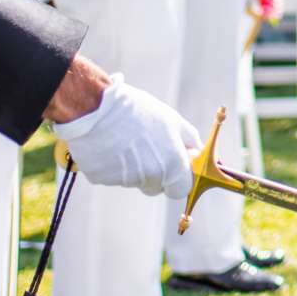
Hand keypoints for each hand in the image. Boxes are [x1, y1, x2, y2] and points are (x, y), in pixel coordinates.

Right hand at [52, 75, 200, 195]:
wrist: (97, 106)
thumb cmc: (138, 110)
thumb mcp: (171, 119)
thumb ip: (189, 139)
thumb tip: (199, 152)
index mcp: (171, 165)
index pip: (180, 189)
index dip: (178, 179)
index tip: (174, 166)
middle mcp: (149, 177)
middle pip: (155, 186)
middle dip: (154, 173)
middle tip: (145, 148)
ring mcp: (123, 180)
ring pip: (132, 180)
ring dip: (131, 166)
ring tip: (123, 139)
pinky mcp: (100, 178)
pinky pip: (110, 176)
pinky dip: (110, 164)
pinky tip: (108, 144)